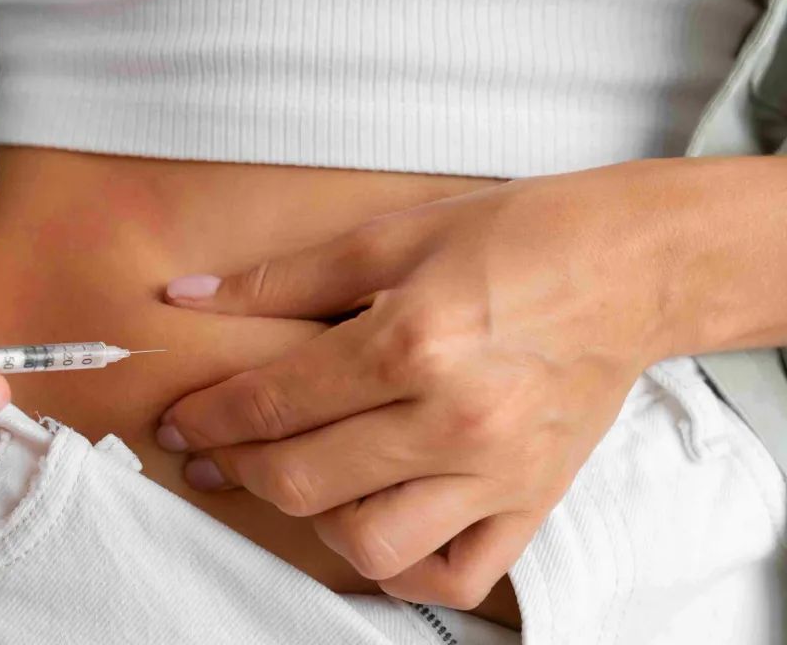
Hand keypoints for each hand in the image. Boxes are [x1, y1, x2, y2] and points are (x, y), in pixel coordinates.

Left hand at [156, 167, 670, 608]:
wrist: (635, 266)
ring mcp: (498, 474)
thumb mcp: (393, 236)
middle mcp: (455, 421)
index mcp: (414, 342)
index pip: (274, 403)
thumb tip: (186, 297)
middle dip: (236, 469)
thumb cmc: (519, 236)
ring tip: (297, 481)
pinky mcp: (532, 504)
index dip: (208, 417)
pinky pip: (453, 577)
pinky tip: (373, 527)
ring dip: (310, 521)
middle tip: (210, 453)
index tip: (177, 422)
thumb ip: (282, 278)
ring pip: (369, 545)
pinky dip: (401, 570)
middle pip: (304, 480)